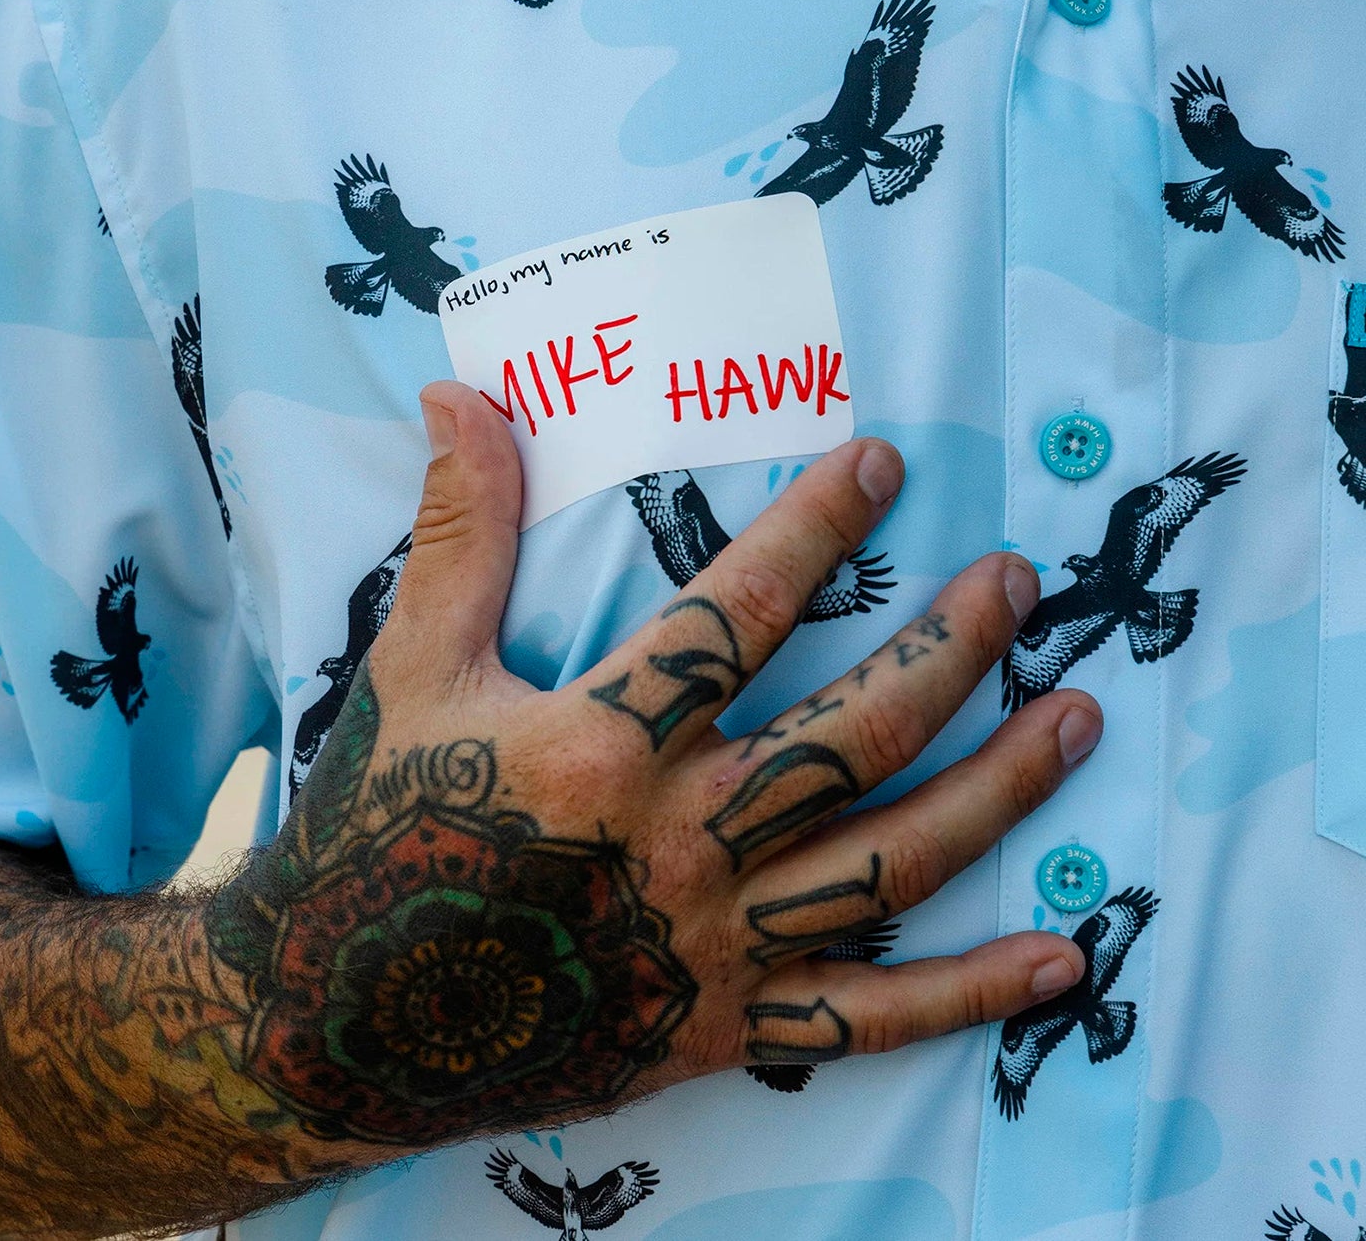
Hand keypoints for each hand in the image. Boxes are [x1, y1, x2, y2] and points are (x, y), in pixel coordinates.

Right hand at [207, 382, 1098, 1158]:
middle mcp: (681, 839)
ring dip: (998, 786)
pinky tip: (1064, 953)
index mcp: (603, 744)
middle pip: (851, 734)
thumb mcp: (411, 668)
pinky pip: (872, 1015)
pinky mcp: (734, 1027)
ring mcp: (718, 941)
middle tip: (1014, 583)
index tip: (883, 464)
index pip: (736, 612)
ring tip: (1077, 715)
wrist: (345, 1019)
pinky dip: (972, 991)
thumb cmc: (381, 828)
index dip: (816, 528)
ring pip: (891, 859)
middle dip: (948, 650)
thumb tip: (456, 397)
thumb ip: (458, 535)